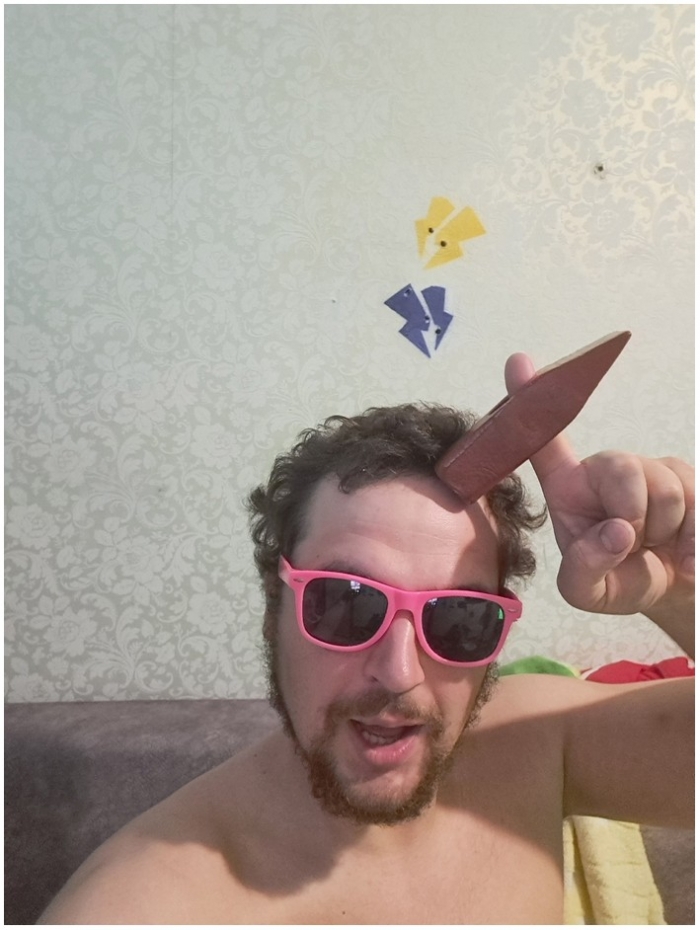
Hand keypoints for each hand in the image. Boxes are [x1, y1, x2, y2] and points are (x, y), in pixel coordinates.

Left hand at [505, 353, 694, 626]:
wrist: (670, 593)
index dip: (531, 402)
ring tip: (655, 549)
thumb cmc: (616, 581)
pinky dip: (695, 541)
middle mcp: (606, 470)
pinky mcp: (690, 479)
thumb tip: (616, 531)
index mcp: (569, 489)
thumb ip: (586, 568)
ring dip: (665, 532)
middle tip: (632, 544)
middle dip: (634, 515)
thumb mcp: (587, 592)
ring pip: (666, 487)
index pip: (545, 443)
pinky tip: (687, 563)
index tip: (517, 362)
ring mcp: (651, 470)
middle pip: (623, 467)